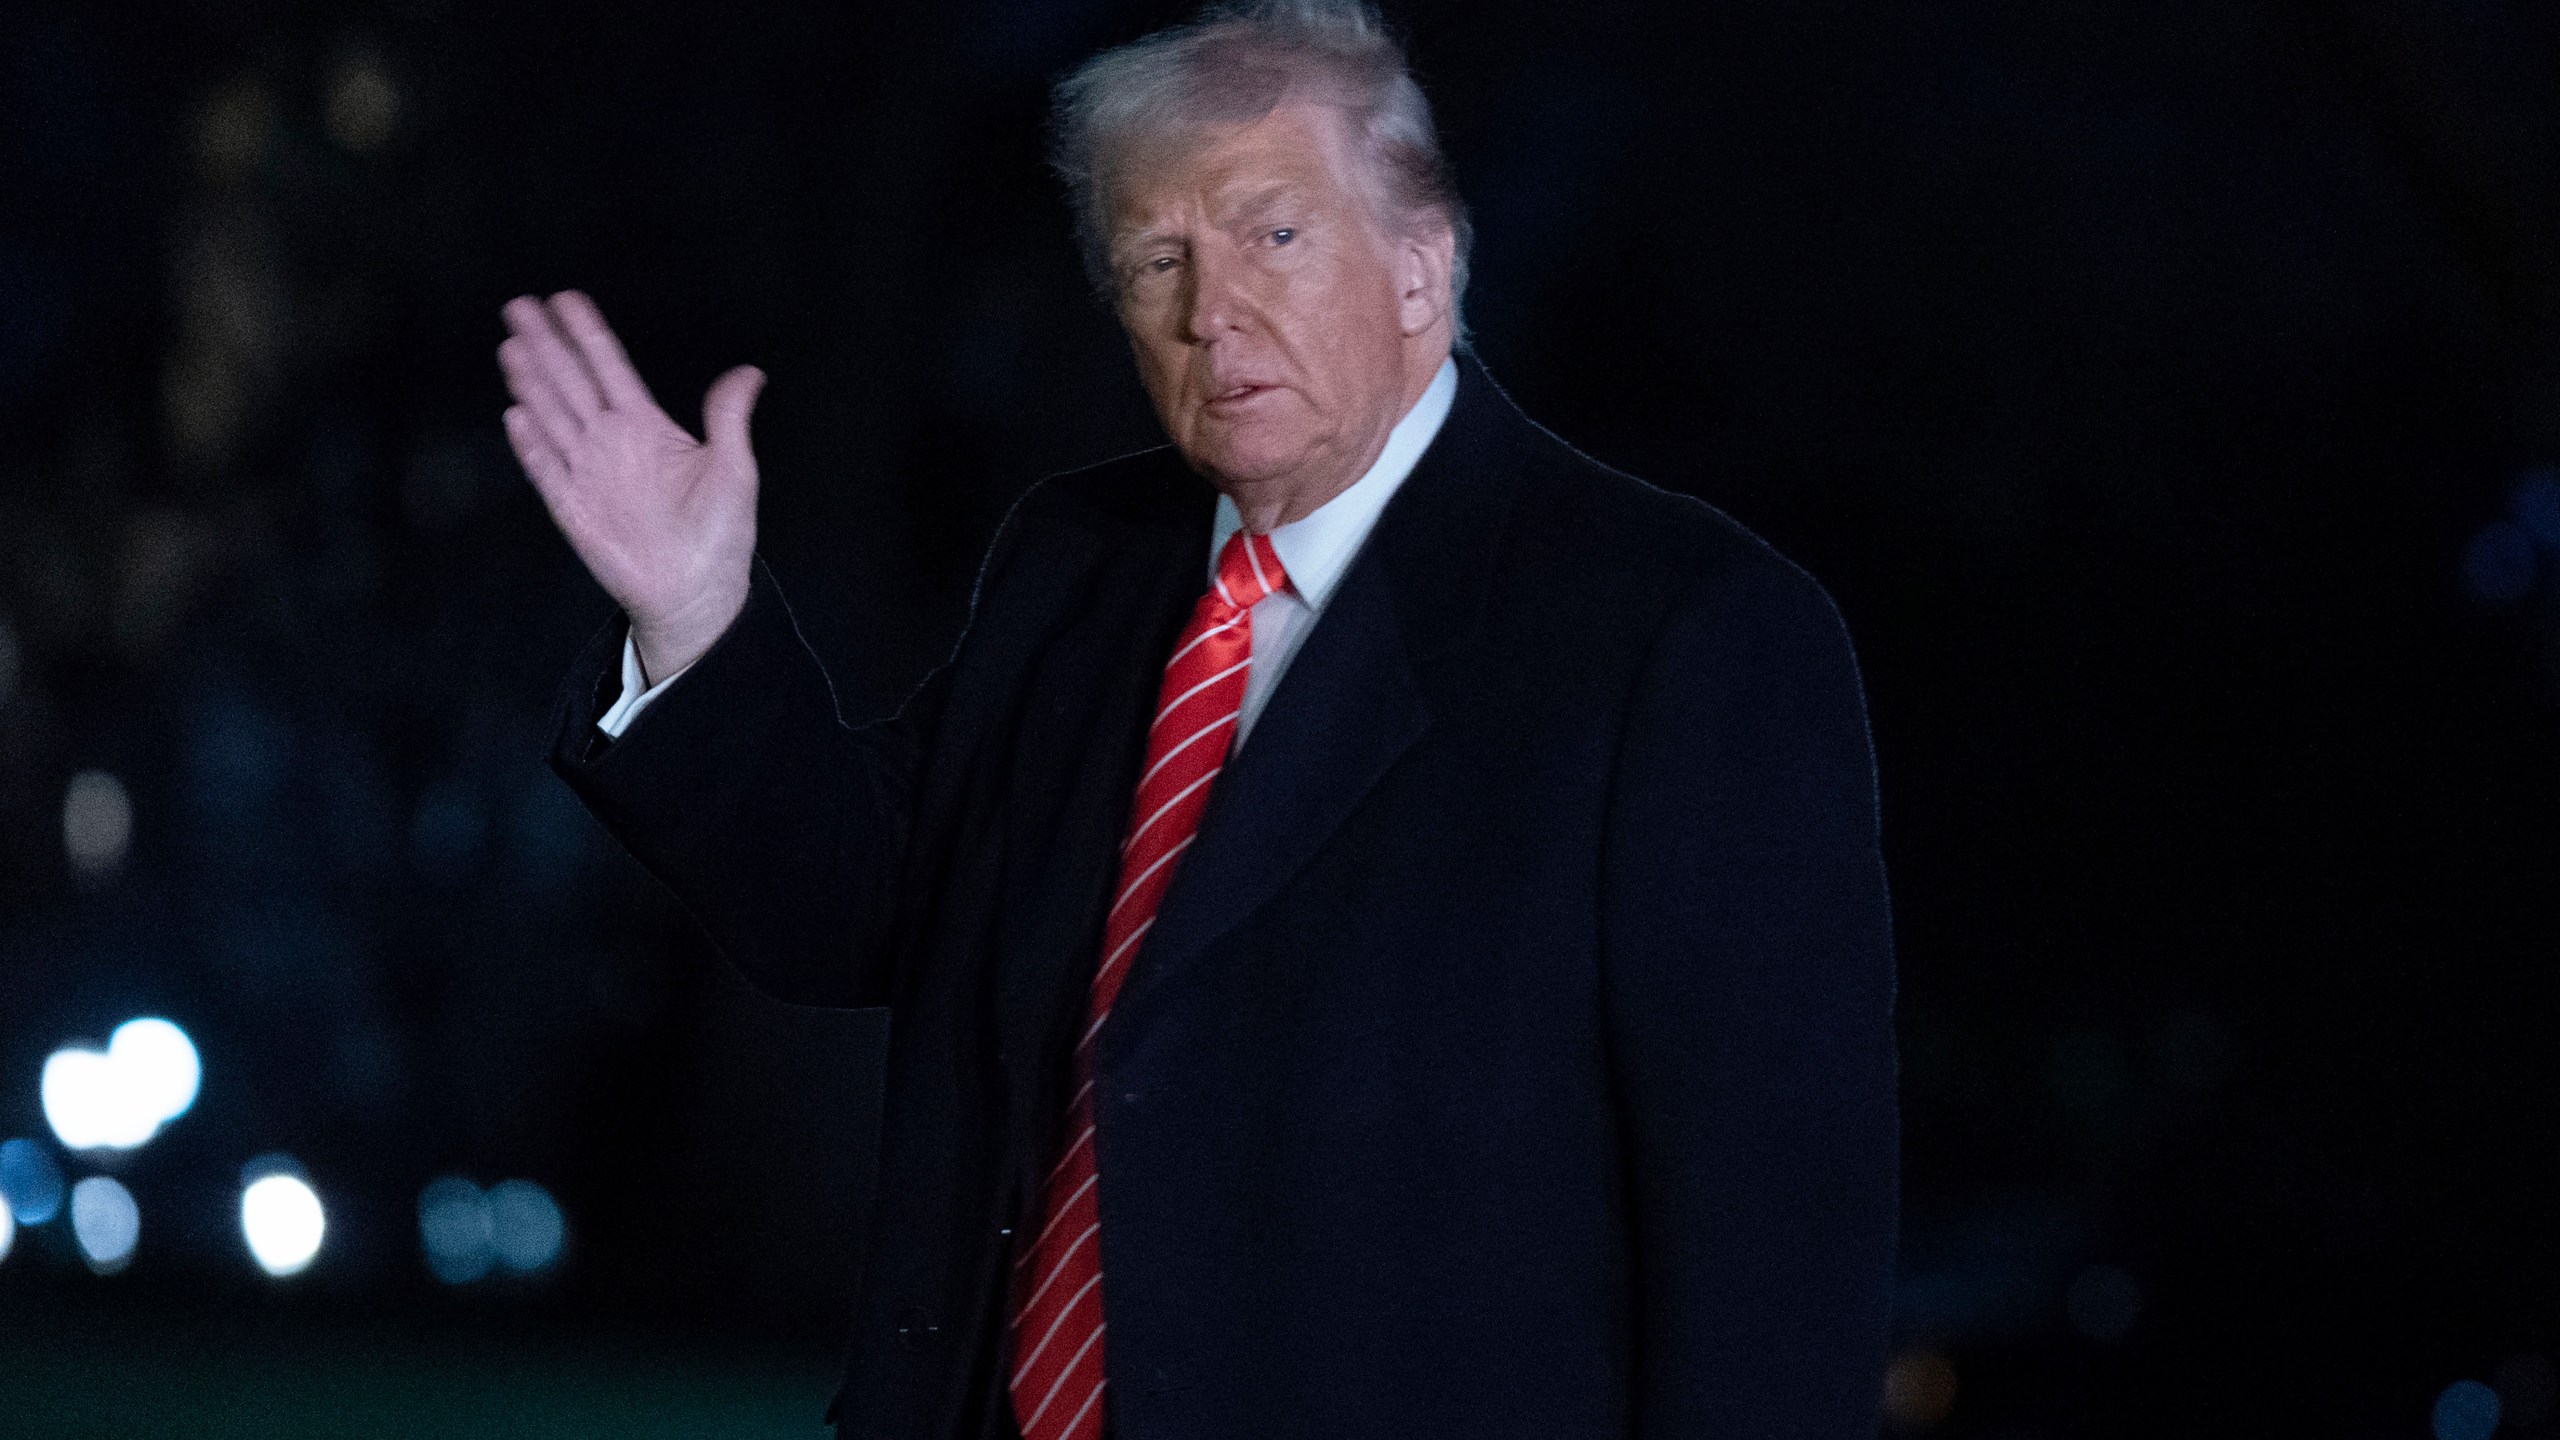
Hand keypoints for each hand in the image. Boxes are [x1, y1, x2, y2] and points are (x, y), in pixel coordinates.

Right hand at [498, 290, 762, 680]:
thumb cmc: (720, 534)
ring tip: (512, 347)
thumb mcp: (735, 469)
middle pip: (571, 383)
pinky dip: (532, 446)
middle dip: (546, 345)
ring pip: (552, 418)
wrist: (697, 592)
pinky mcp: (574, 510)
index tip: (566, 300)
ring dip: (532, 384)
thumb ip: (728, 418)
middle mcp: (612, 443)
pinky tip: (516, 415)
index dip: (588, 335)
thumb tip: (750, 372)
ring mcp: (589, 474)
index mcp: (647, 428)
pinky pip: (547, 471)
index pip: (610, 370)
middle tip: (519, 306)